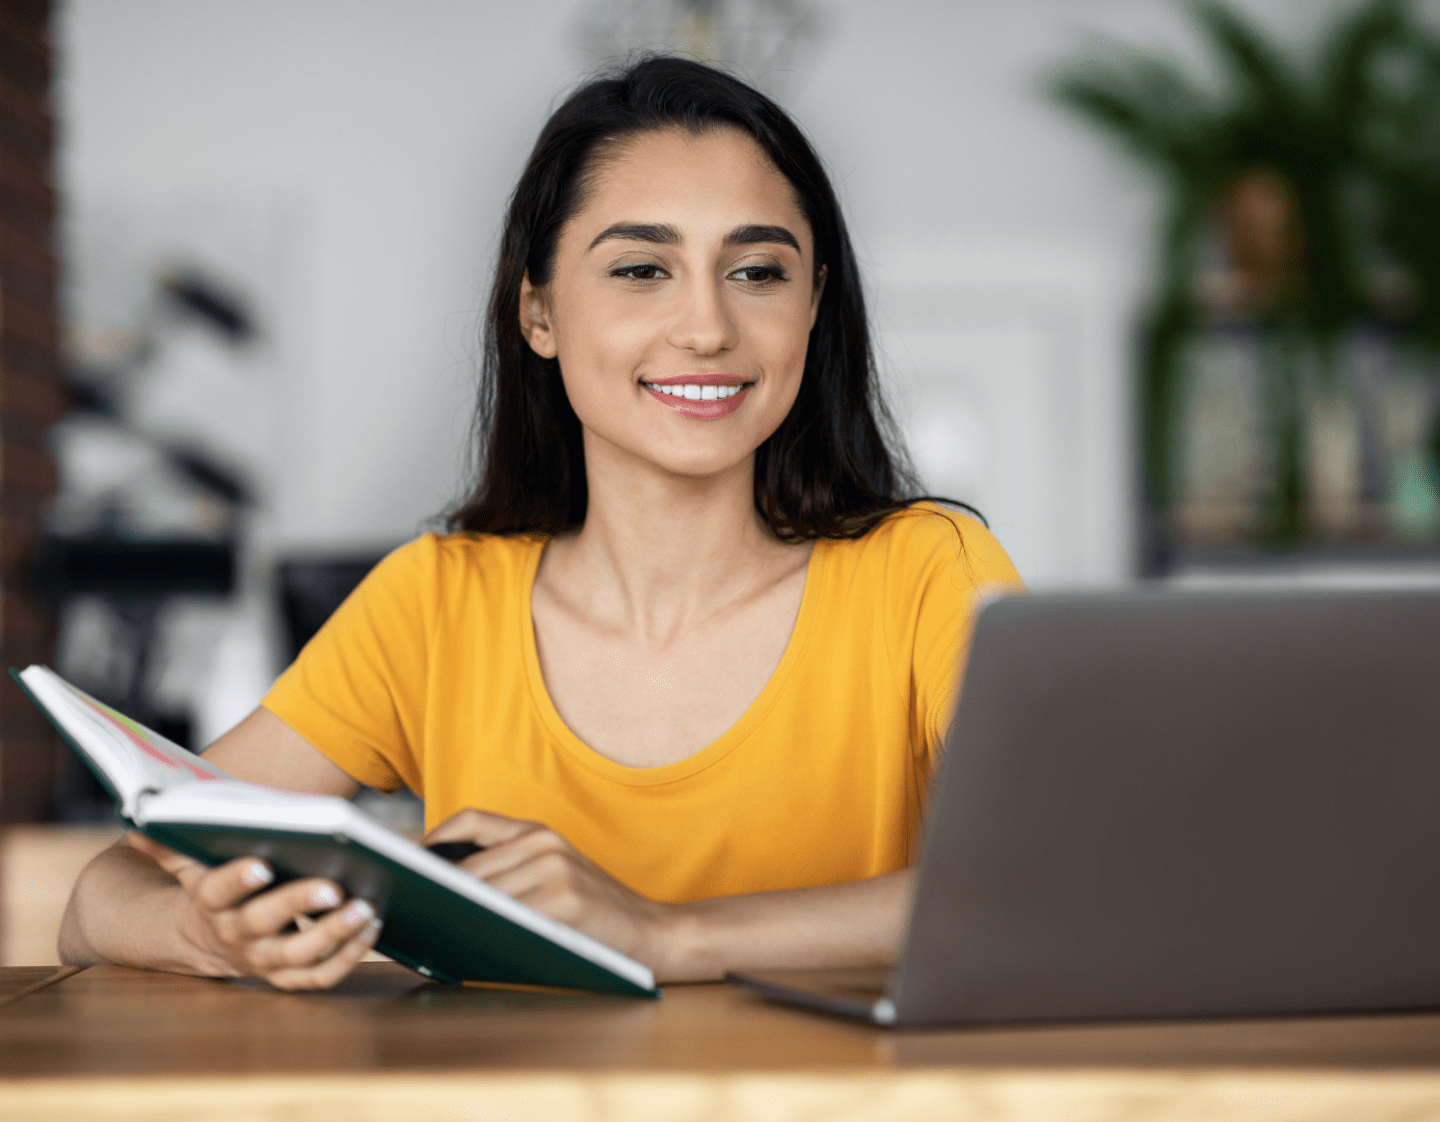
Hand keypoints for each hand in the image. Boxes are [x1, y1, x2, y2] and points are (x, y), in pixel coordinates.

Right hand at [125, 832, 381, 990]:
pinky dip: (349, 955)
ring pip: (299, 954)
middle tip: (333, 886)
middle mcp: (236, 936)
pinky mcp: (290, 975)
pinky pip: (320, 974)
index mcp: (210, 903)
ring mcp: (265, 960)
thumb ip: (173, 842)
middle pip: (264, 923)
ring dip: (335, 934)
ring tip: (366, 907)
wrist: (206, 939)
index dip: (237, 879)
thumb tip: (141, 819)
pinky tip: (374, 926)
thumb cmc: (211, 887)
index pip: (217, 891)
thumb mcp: (189, 865)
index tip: (262, 863)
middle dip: (298, 904)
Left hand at [423, 809, 674, 974]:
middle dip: (431, 889)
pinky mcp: (565, 902)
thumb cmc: (594, 913)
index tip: (402, 864)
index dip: (430, 839)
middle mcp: (545, 842)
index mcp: (539, 831)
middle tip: (403, 909)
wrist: (654, 933)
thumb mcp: (554, 874)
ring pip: (479, 893)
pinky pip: (505, 917)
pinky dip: (480, 932)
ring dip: (449, 914)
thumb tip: (437, 887)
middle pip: (467, 864)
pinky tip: (462, 947)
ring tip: (424, 930)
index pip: (470, 820)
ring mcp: (556, 870)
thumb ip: (507, 871)